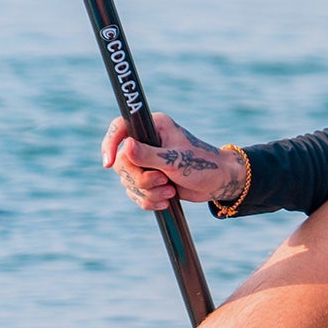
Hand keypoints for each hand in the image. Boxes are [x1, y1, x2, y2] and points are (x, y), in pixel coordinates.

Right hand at [102, 113, 240, 210]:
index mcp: (153, 127)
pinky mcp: (148, 179)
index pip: (120, 128)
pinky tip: (166, 200)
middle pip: (121, 163)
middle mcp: (146, 142)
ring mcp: (146, 161)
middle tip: (164, 181)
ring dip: (148, 192)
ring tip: (170, 191)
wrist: (219, 183)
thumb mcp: (177, 160)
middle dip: (140, 179)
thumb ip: (149, 155)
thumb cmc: (203, 165)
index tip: (109, 164)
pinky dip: (148, 201)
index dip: (109, 144)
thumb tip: (125, 146)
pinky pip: (134, 193)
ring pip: (127, 181)